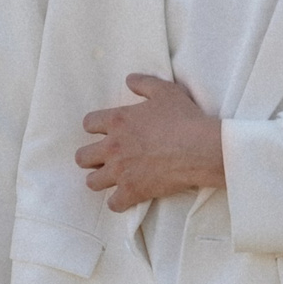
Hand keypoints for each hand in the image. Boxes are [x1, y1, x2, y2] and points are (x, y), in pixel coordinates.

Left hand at [76, 73, 223, 209]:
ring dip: (100, 180)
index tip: (104, 132)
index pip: (88, 124)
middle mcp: (113, 147)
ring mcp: (120, 171)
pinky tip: (126, 197)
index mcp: (118, 121)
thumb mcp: (166, 92)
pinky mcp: (132, 191)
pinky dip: (119, 202)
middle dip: (90, 158)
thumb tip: (129, 80)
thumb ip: (144, 83)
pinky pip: (114, 203)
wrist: (200, 148)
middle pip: (82, 157)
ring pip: (92, 181)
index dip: (95, 128)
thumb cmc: (184, 118)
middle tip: (104, 158)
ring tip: (112, 179)